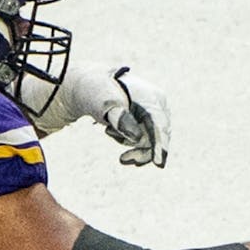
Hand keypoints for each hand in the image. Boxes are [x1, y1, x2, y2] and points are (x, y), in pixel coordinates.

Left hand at [22, 64, 170, 167]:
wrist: (89, 85)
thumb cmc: (96, 91)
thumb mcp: (104, 103)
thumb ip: (121, 119)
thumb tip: (137, 138)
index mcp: (150, 97)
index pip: (159, 125)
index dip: (160, 146)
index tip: (159, 164)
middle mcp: (157, 105)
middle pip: (158, 136)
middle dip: (142, 151)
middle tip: (122, 159)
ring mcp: (153, 113)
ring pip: (152, 140)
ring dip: (133, 146)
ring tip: (110, 136)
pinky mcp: (147, 120)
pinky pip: (146, 139)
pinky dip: (132, 144)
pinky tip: (114, 134)